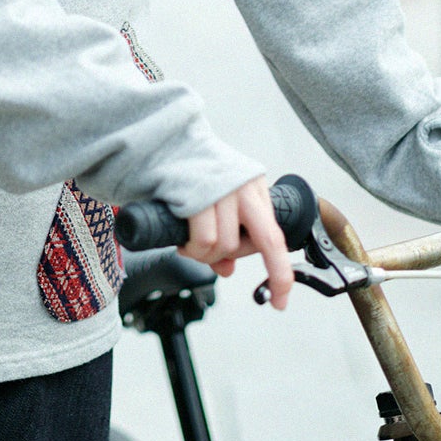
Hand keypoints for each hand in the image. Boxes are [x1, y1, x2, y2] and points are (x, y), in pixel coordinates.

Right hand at [181, 176, 293, 310]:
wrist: (160, 138)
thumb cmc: (188, 172)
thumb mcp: (216, 200)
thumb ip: (226, 234)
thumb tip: (227, 270)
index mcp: (254, 187)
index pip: (276, 237)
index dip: (280, 274)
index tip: (279, 301)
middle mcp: (245, 187)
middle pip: (263, 242)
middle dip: (236, 260)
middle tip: (213, 257)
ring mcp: (224, 190)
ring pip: (226, 246)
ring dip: (206, 255)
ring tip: (189, 242)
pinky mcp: (199, 195)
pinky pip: (204, 240)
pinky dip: (192, 249)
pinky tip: (182, 239)